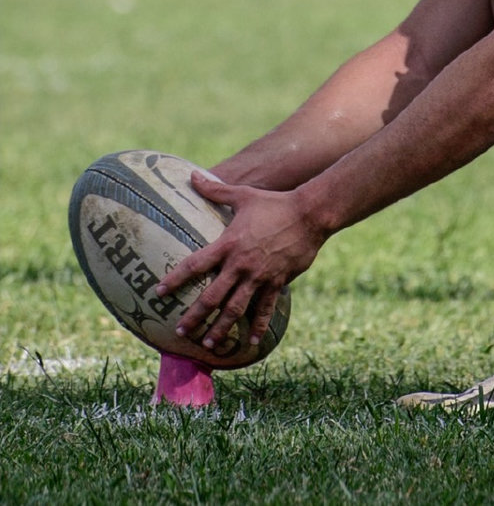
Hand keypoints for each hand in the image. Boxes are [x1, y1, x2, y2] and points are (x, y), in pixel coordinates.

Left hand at [156, 172, 326, 350]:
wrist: (310, 214)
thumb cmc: (274, 203)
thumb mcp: (244, 194)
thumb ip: (216, 190)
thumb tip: (192, 175)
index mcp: (228, 244)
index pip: (195, 265)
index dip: (175, 279)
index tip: (158, 292)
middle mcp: (240, 265)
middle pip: (212, 296)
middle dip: (195, 316)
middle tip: (180, 331)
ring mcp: (259, 276)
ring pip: (235, 309)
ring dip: (221, 328)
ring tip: (208, 344)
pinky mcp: (277, 282)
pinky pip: (265, 308)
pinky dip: (258, 327)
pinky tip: (252, 342)